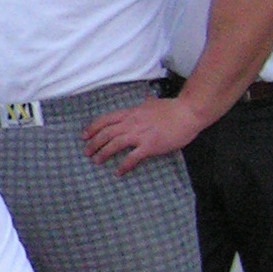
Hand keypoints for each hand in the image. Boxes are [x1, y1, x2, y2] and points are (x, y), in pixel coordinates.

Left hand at [83, 96, 201, 174]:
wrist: (187, 113)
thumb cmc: (172, 108)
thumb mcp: (153, 103)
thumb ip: (145, 103)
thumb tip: (145, 99)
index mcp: (131, 113)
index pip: (106, 119)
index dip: (92, 128)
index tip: (84, 136)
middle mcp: (132, 123)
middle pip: (106, 133)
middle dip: (94, 143)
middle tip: (86, 152)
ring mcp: (140, 134)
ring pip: (115, 144)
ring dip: (103, 153)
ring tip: (96, 161)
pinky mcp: (150, 145)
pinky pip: (132, 157)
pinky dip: (123, 166)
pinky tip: (117, 172)